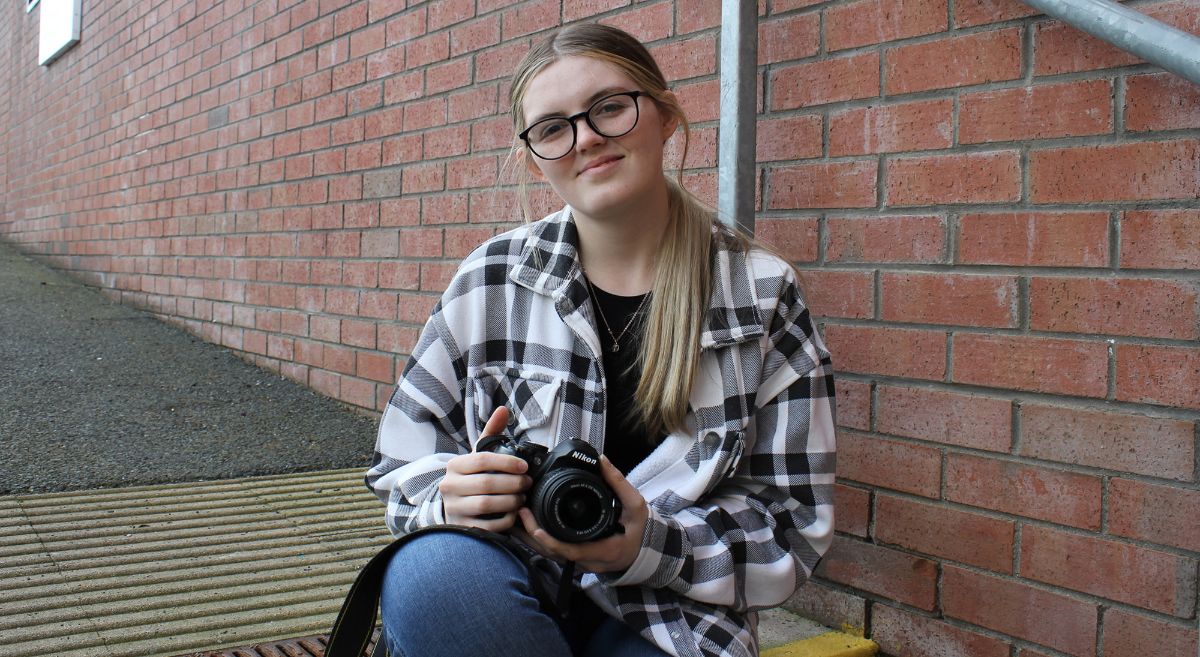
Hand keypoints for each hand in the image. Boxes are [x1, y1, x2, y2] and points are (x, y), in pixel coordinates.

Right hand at [439, 407, 531, 531]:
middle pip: (486, 483)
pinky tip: (514, 514)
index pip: (482, 460)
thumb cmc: (473, 478)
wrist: (455, 507)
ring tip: (522, 498)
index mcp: (454, 466)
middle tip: (528, 483)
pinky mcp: (462, 526)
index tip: (524, 466)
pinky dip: (505, 520)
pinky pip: (487, 525)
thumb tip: (504, 410)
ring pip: (487, 504)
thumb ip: (491, 433)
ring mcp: (453, 508)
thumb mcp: (478, 456)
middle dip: (513, 483)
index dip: (506, 462)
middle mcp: (449, 486)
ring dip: (511, 501)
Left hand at [515, 454, 648, 573]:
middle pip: (553, 554)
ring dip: (531, 539)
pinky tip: (527, 525)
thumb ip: (619, 483)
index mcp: (604, 551)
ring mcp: (580, 563)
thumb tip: (602, 460)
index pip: (572, 552)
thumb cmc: (641, 530)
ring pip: (549, 555)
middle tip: (520, 512)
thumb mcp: (636, 506)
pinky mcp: (575, 559)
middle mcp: (588, 562)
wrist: (645, 552)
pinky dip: (538, 540)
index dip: (552, 542)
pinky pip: (553, 552)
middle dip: (532, 537)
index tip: (536, 528)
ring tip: (516, 517)